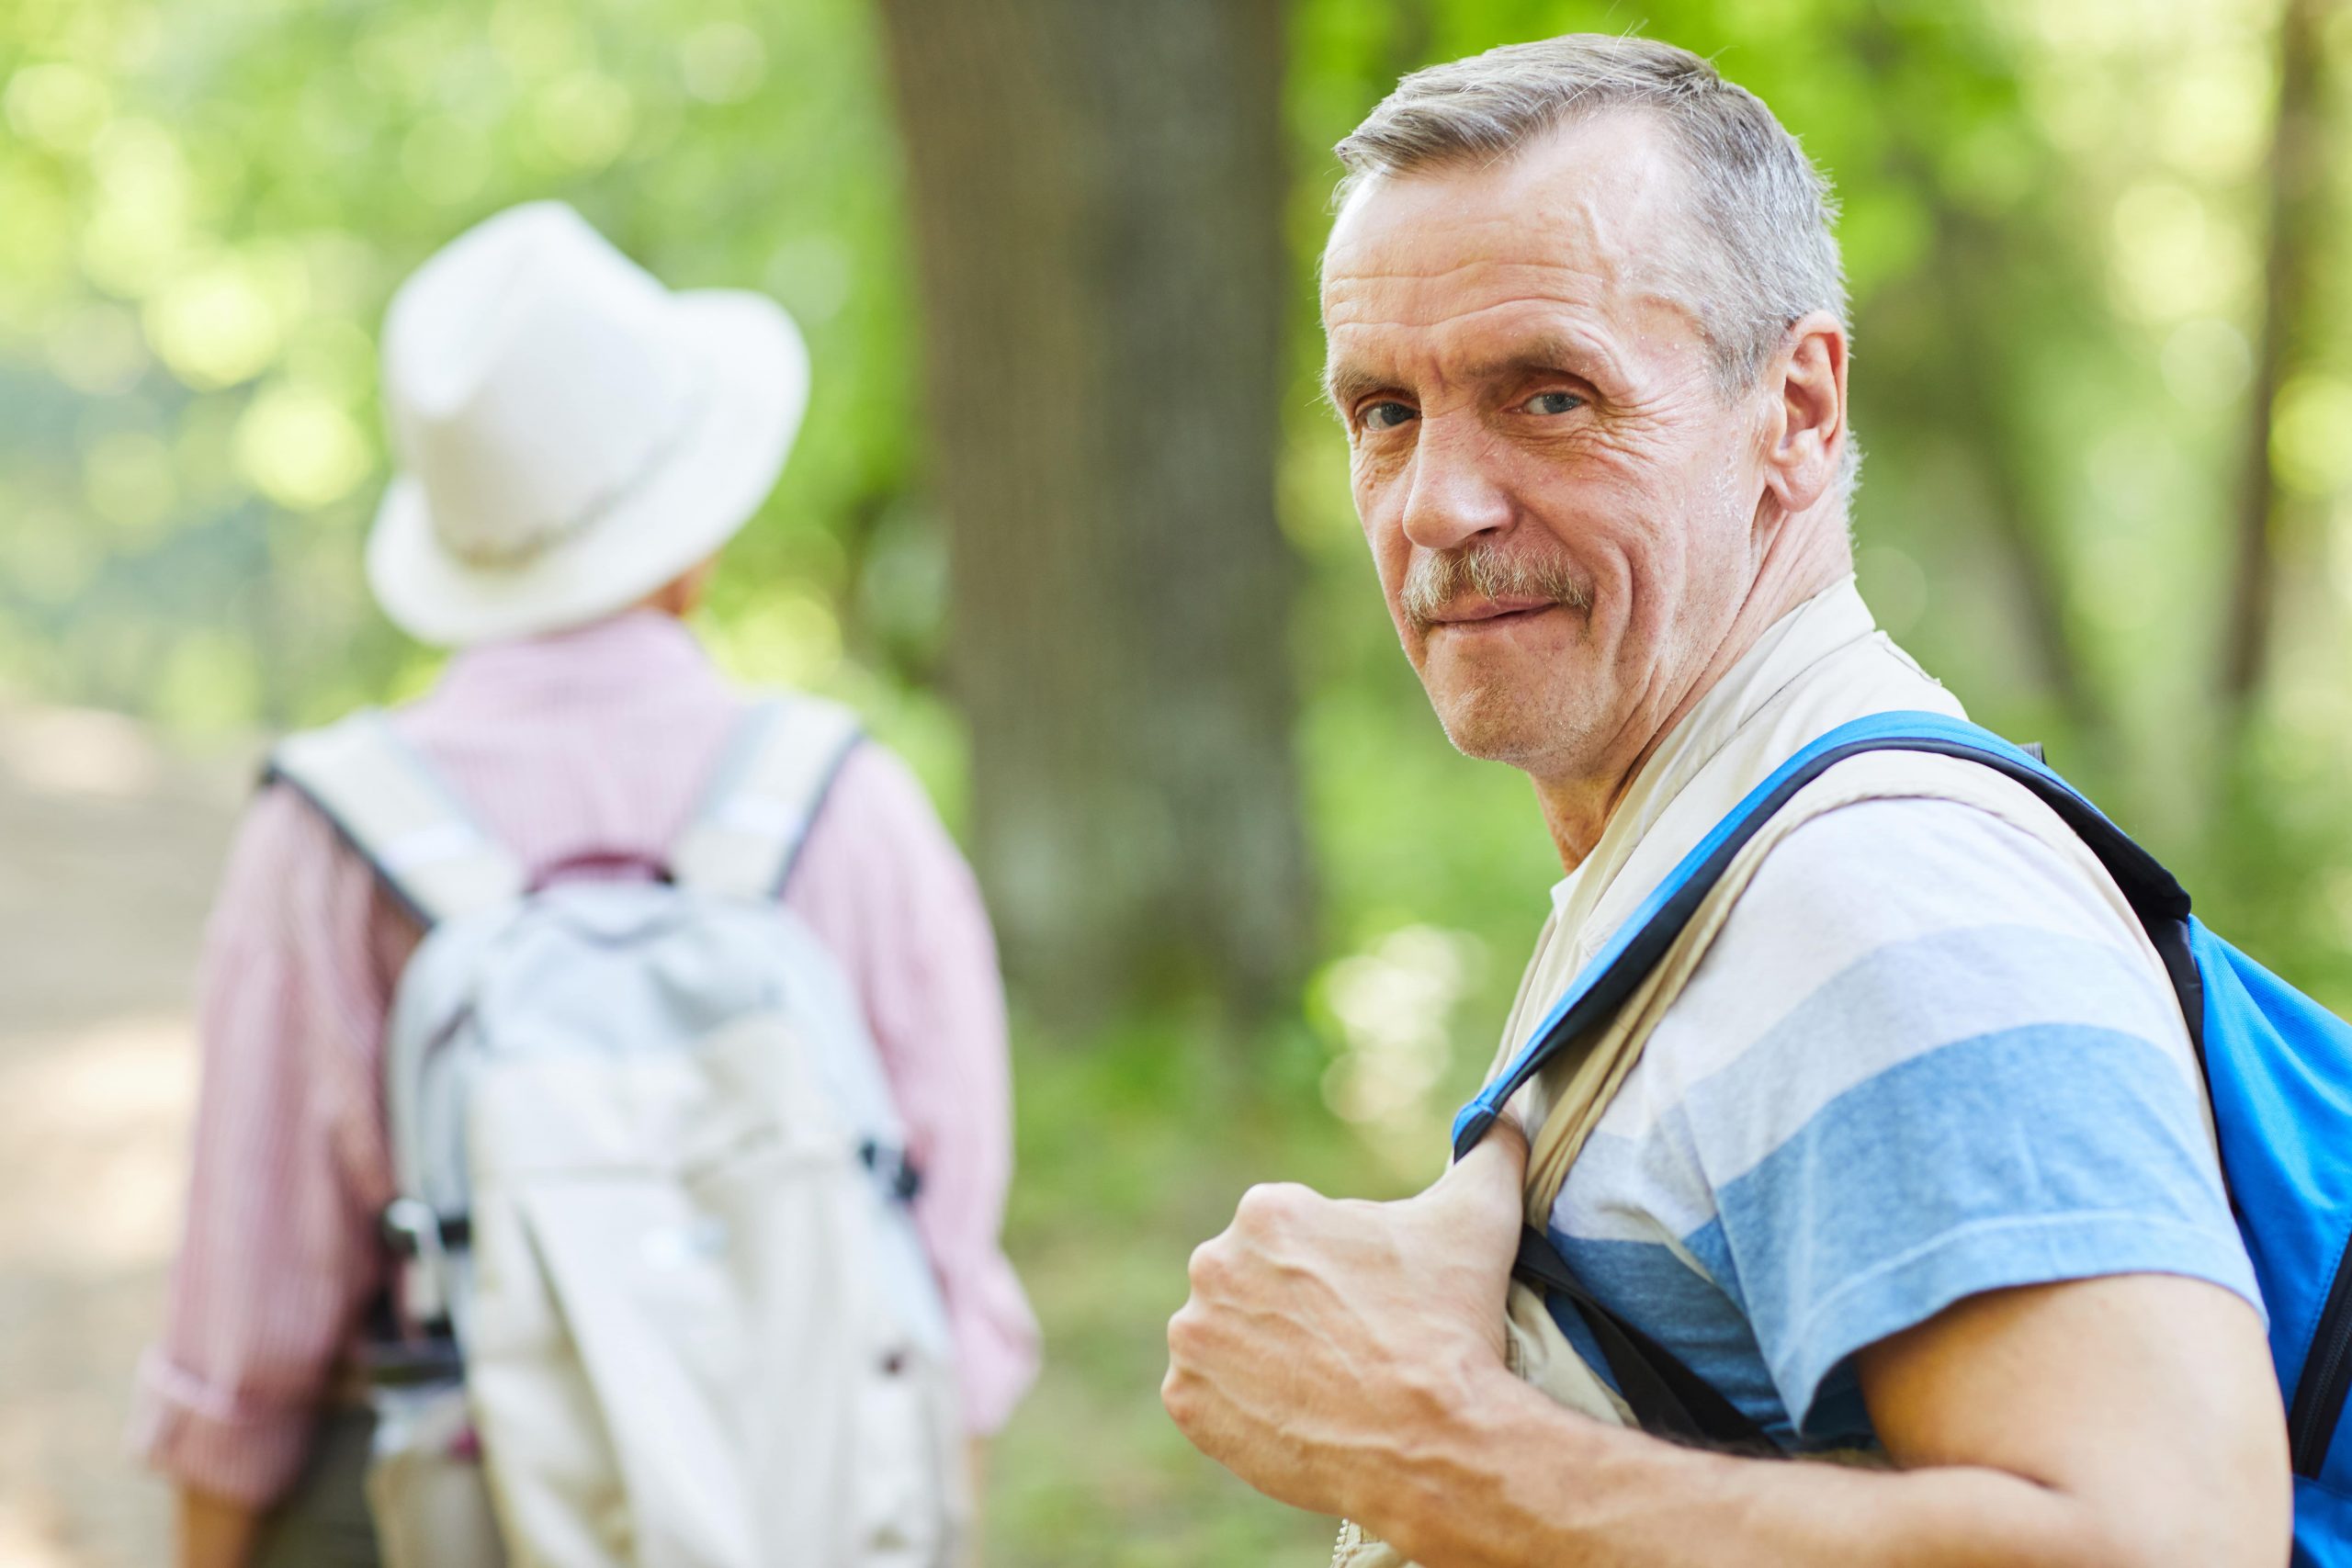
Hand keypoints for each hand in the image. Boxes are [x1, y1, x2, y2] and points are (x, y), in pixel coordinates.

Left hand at [1162, 1118, 1529, 1518]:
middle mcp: (1211, 1265)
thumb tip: (1505, 1120)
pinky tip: (1293, 1413)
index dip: (1338, 1270)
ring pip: (1225, 1338)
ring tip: (1325, 1383)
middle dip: (1294, 1309)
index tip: (1371, 1301)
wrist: (1435, 1441)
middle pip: (1253, 1284)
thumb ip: (1488, 1152)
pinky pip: (1205, 1400)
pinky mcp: (1187, 1404)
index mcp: (1268, 1211)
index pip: (1294, 1236)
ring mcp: (1192, 1339)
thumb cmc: (1452, 1324)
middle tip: (1350, 1344)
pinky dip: (1238, 1408)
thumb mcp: (1479, 1218)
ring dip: (1262, 1354)